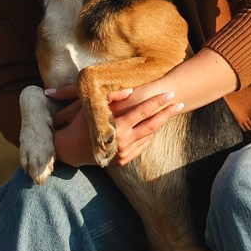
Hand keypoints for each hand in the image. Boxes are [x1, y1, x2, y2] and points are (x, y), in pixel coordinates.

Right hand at [46, 82, 183, 166]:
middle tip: (180, 102)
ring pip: (148, 136)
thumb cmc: (81, 124)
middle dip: (167, 113)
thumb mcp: (93, 108)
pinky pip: (142, 146)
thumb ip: (112, 97)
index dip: (157, 102)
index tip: (170, 93)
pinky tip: (155, 126)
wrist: (71, 149)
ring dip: (160, 124)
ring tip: (170, 111)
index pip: (142, 112)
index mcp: (116, 128)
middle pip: (152, 125)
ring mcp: (124, 154)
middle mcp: (122, 142)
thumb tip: (132, 90)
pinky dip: (149, 135)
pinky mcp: (123, 160)